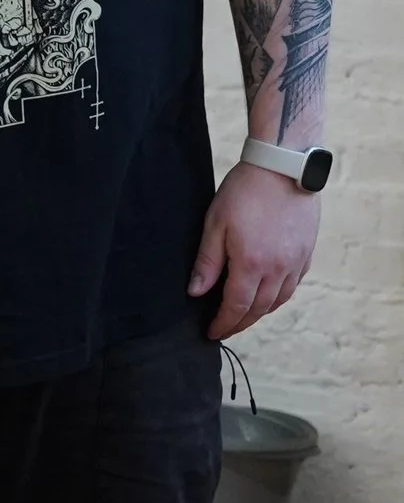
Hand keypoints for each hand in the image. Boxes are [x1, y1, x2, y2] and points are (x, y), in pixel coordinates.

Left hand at [190, 159, 320, 339]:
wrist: (283, 169)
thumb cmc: (244, 192)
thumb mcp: (215, 224)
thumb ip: (207, 261)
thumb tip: (196, 292)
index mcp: (252, 264)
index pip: (237, 306)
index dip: (223, 323)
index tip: (212, 333)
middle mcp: (278, 269)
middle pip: (259, 309)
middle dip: (240, 323)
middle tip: (225, 329)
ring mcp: (296, 262)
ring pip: (279, 300)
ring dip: (260, 313)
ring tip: (244, 317)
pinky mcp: (307, 253)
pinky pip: (293, 285)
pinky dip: (279, 297)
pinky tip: (268, 296)